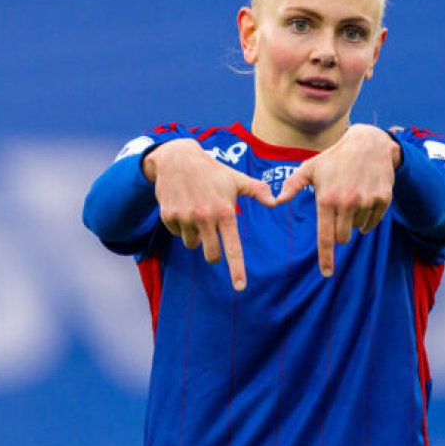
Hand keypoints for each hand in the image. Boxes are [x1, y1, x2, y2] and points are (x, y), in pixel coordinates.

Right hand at [145, 138, 275, 290]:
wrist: (177, 158)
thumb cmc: (212, 171)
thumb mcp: (236, 178)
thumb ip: (257, 190)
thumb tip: (275, 202)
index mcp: (225, 212)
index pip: (232, 248)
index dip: (236, 269)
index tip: (240, 287)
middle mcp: (205, 218)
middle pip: (211, 255)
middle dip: (213, 254)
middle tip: (212, 237)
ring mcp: (185, 218)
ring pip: (192, 244)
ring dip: (195, 235)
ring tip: (195, 213)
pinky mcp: (169, 216)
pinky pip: (176, 233)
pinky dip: (180, 225)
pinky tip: (182, 207)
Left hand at [274, 124, 400, 276]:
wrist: (368, 144)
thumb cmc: (335, 157)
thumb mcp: (310, 168)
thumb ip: (292, 186)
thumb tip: (276, 201)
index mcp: (327, 199)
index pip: (326, 237)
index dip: (326, 258)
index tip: (326, 273)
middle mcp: (347, 202)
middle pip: (342, 237)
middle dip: (339, 232)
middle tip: (338, 212)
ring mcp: (367, 201)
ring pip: (358, 228)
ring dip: (353, 220)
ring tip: (351, 197)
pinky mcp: (383, 200)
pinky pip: (373, 222)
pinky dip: (367, 218)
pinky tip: (363, 200)